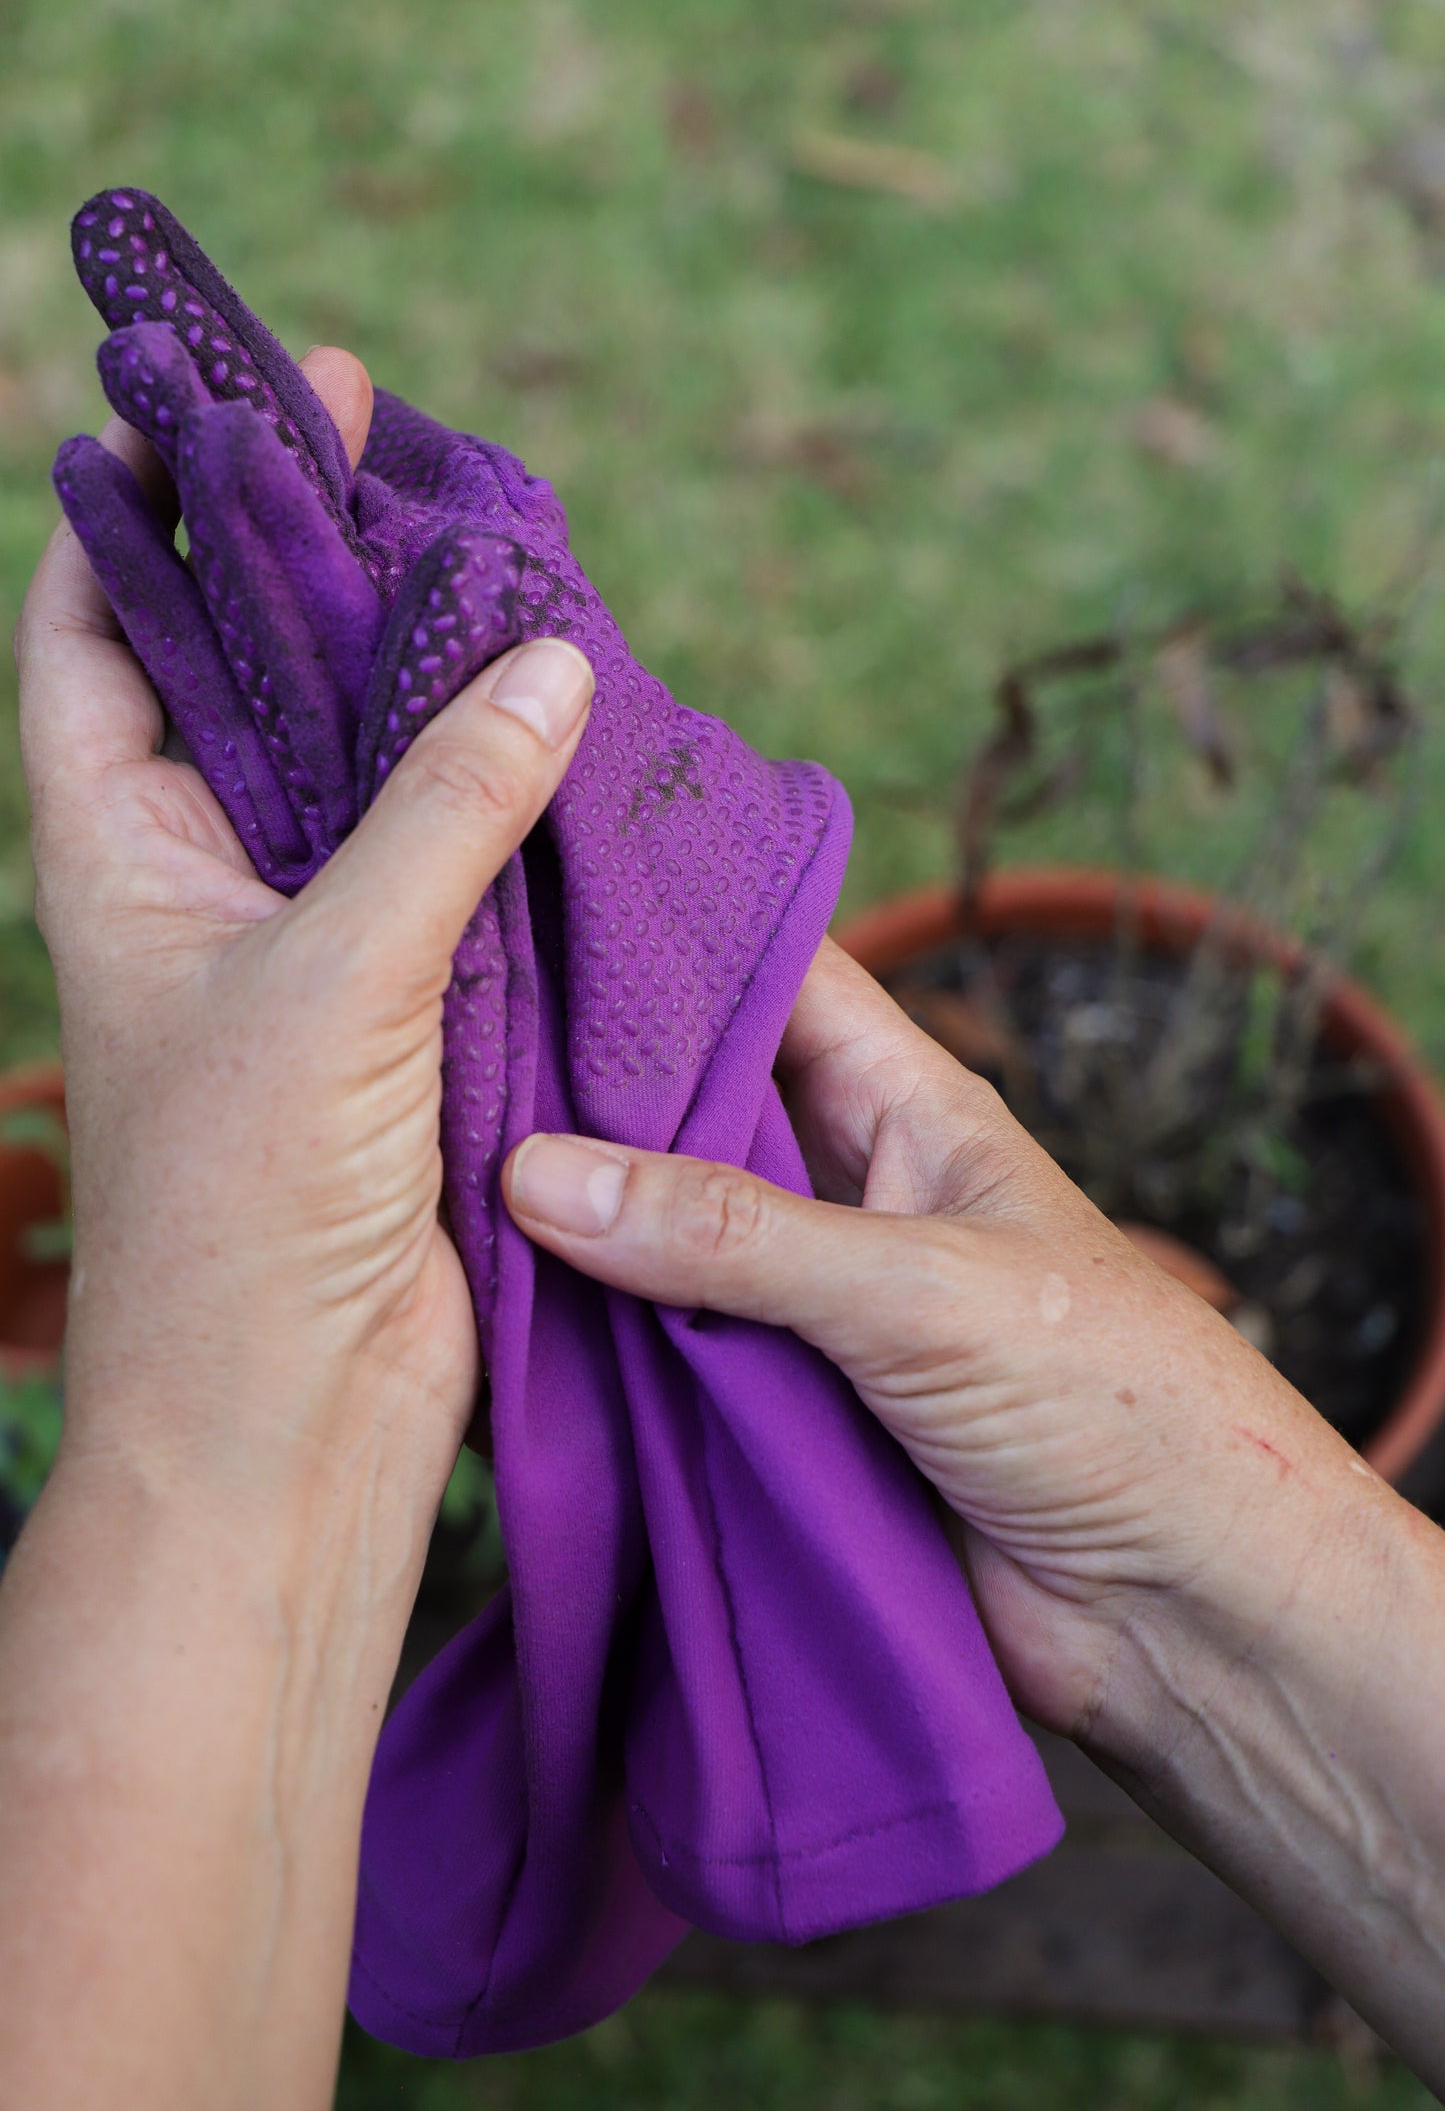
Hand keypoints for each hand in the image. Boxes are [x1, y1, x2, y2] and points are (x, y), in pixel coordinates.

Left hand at [17, 347, 593, 1546]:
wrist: (296, 1422)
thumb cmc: (247, 1213)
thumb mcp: (334, 983)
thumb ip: (440, 813)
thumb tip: (542, 662)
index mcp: (121, 851)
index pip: (96, 631)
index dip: (140, 508)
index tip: (214, 397)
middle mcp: (205, 879)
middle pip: (245, 676)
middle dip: (303, 562)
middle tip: (386, 442)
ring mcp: (308, 940)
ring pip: (363, 768)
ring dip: (417, 676)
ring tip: (491, 553)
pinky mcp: (406, 1006)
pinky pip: (452, 864)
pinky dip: (499, 794)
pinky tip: (561, 723)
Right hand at [503, 934, 1364, 1740]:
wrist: (1178, 1616)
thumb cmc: (1113, 1403)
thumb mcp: (918, 1291)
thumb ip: (732, 1235)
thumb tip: (541, 1175)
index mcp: (907, 1109)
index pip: (775, 975)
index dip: (671, 931)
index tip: (539, 895)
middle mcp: (846, 1190)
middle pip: (694, 1105)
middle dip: (587, 1082)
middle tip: (443, 1038)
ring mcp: (807, 1304)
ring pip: (664, 1235)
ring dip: (577, 1224)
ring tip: (433, 1165)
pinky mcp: (779, 1413)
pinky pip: (664, 1355)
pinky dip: (593, 1341)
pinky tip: (494, 1314)